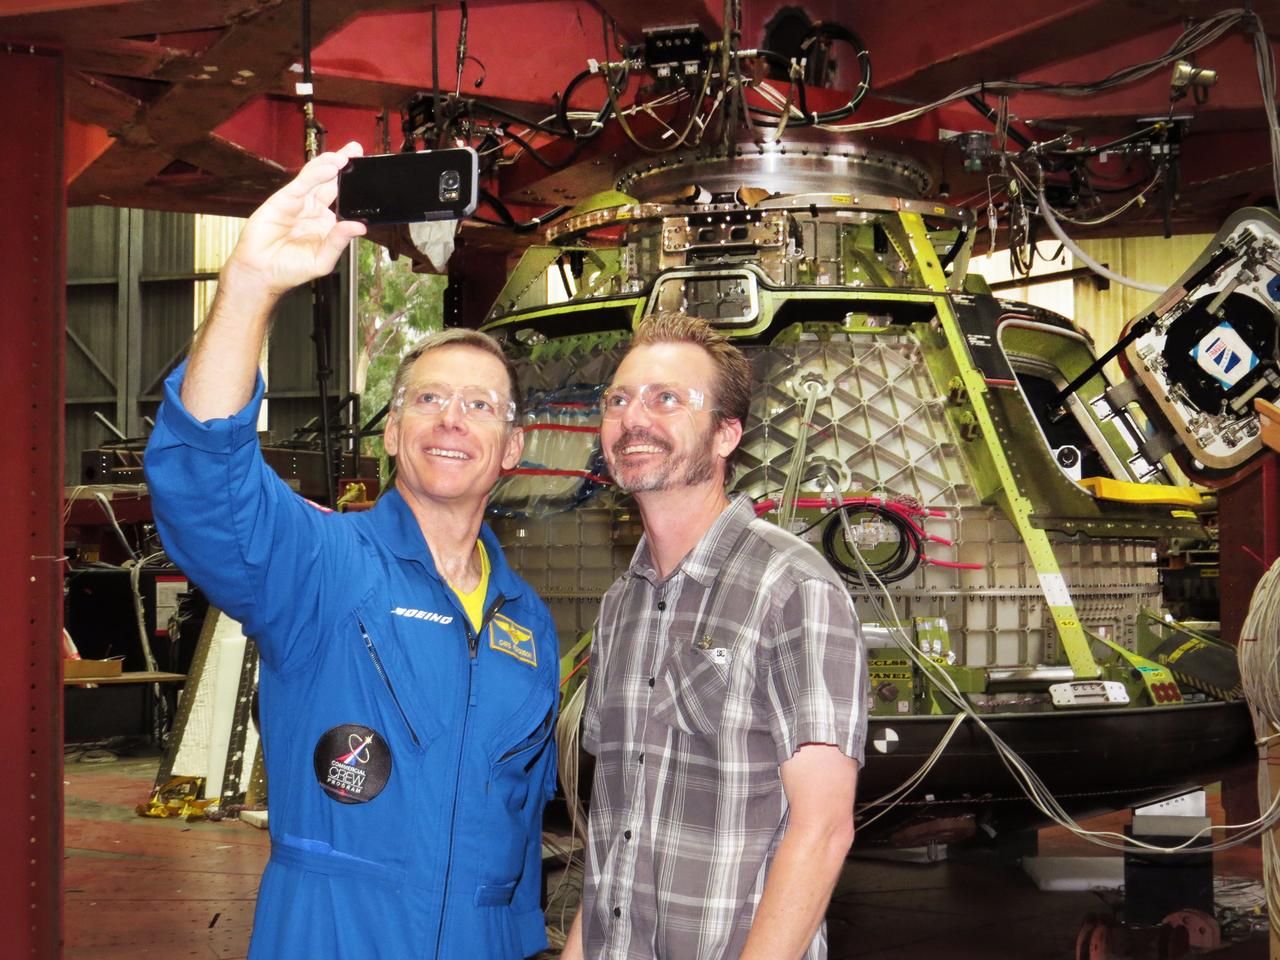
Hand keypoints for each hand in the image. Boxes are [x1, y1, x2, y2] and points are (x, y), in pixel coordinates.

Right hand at [225, 141, 367, 296]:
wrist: (261, 273)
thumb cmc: (290, 270)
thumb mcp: (322, 260)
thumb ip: (339, 241)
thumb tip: (359, 227)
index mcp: (326, 224)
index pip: (343, 200)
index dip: (353, 187)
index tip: (367, 175)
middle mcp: (313, 210)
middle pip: (331, 182)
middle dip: (343, 165)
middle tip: (357, 150)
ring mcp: (299, 203)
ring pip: (316, 178)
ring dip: (330, 164)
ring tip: (346, 155)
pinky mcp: (283, 200)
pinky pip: (302, 184)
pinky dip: (315, 174)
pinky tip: (329, 167)